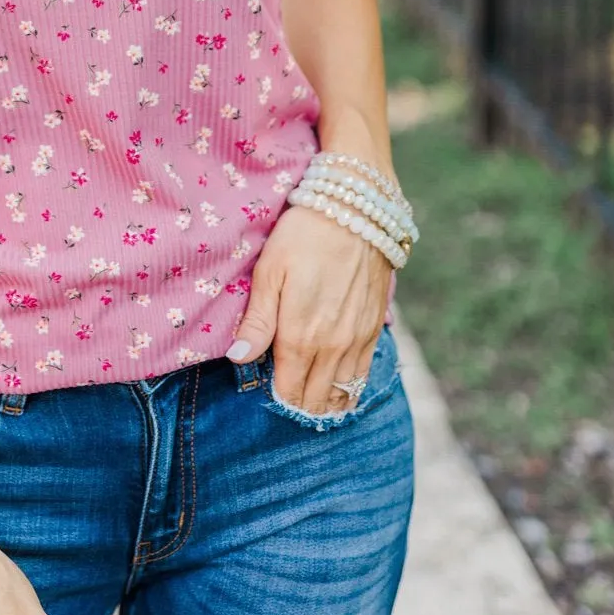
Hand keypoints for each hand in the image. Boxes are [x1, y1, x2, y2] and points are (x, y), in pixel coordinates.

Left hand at [227, 201, 390, 414]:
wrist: (355, 210)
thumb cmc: (303, 236)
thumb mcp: (269, 271)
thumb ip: (257, 321)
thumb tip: (237, 360)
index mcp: (301, 336)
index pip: (289, 391)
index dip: (277, 398)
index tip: (267, 392)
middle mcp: (333, 346)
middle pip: (316, 399)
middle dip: (300, 405)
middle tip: (287, 399)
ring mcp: (358, 339)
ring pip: (343, 391)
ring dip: (327, 402)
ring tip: (312, 403)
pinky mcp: (375, 327)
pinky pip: (364, 373)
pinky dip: (350, 386)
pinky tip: (339, 387)